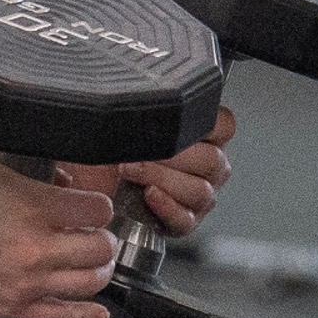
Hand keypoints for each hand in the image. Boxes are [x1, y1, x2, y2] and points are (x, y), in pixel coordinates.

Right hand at [0, 148, 117, 317]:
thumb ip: (28, 168)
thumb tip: (63, 183)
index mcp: (32, 207)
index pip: (98, 210)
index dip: (98, 206)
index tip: (90, 207)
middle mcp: (35, 248)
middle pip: (102, 249)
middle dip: (103, 239)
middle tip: (93, 235)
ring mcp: (25, 283)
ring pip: (91, 283)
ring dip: (97, 270)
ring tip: (89, 262)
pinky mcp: (11, 308)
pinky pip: (64, 317)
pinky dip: (88, 313)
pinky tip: (98, 310)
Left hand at [81, 101, 234, 241]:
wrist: (93, 183)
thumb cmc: (112, 149)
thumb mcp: (124, 121)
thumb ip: (144, 109)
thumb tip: (137, 96)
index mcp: (205, 138)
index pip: (224, 125)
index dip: (204, 122)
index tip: (174, 118)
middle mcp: (209, 168)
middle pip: (212, 160)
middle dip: (171, 154)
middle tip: (138, 150)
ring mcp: (200, 197)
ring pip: (199, 190)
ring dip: (161, 178)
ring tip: (129, 170)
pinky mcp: (184, 222)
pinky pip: (185, 218)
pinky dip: (165, 206)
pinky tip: (147, 195)